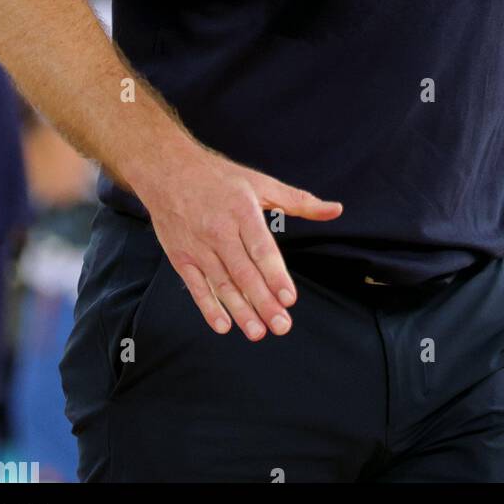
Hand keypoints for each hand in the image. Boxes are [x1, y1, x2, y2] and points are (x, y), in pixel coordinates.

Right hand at [131, 140, 342, 339]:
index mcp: (242, 211)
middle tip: (281, 326)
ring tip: (258, 332)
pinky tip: (223, 325)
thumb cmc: (220, 178)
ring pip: (222, 284)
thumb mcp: (261, 183)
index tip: (289, 299)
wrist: (168, 171)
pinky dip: (208, 307)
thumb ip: (299, 201)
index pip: (262, 249)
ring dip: (240, 311)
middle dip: (263, 302)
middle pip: (244, 273)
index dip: (275, 275)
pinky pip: (196, 286)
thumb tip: (335, 209)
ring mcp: (198, 246)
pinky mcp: (180, 257)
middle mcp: (219, 231)